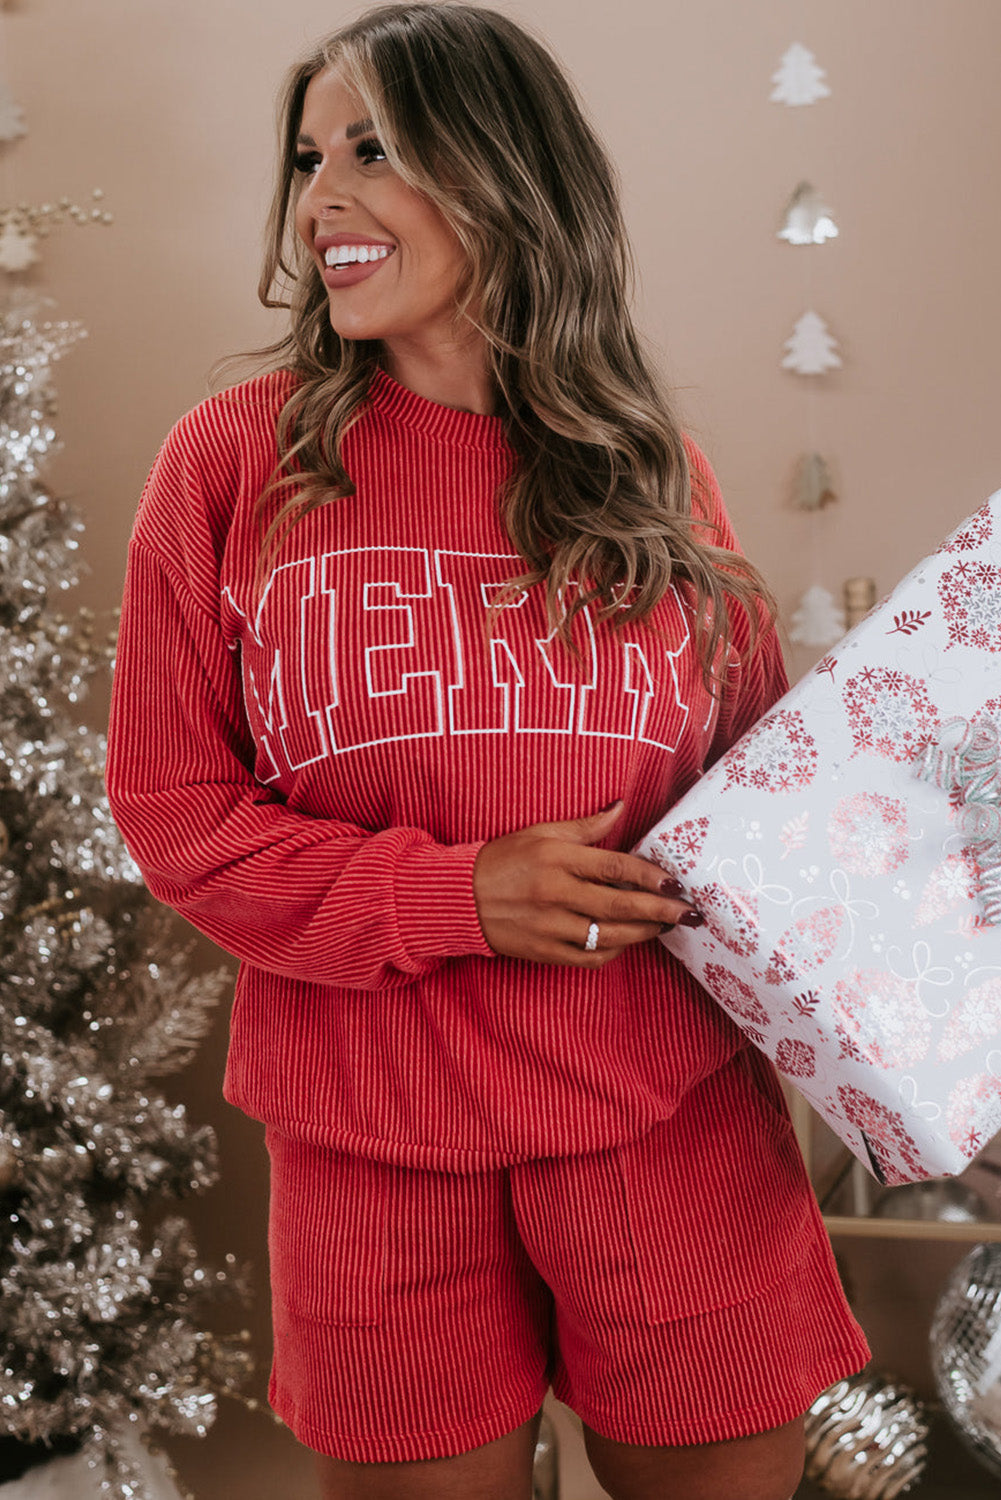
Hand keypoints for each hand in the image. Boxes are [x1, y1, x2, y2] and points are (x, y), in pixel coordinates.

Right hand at [472, 801, 700, 967]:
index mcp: (557, 858)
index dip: (651, 876)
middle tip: (689, 912)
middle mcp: (556, 893)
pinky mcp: (544, 951)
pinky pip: (588, 957)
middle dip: (661, 910)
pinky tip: (627, 942)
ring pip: (609, 936)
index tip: (676, 882)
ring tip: (664, 926)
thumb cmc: (502, 860)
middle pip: (620, 906)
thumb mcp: (540, 833)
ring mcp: (550, 926)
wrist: (458, 898)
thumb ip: (585, 826)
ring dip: (644, 933)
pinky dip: (612, 952)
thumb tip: (621, 808)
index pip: (615, 868)